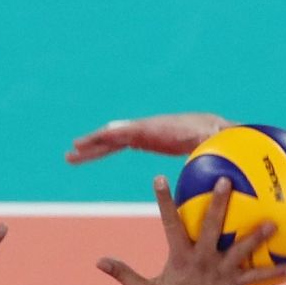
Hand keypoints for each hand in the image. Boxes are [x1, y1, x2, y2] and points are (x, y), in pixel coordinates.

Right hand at [66, 112, 228, 163]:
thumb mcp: (213, 135)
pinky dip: (102, 150)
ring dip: (92, 149)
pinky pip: (118, 145)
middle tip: (71, 153)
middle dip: (93, 142)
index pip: (131, 132)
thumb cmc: (215, 134)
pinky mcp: (143, 140)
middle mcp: (147, 128)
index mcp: (159, 128)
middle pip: (114, 135)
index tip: (95, 141)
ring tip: (70, 157)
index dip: (112, 136)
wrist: (214, 127)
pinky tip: (89, 155)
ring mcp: (142, 133)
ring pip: (111, 141)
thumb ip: (210, 135)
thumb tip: (213, 133)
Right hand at [97, 177, 285, 284]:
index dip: (163, 201)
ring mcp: (219, 273)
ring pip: (240, 249)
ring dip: (257, 234)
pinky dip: (274, 271)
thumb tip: (98, 261)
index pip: (168, 224)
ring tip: (273, 220)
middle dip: (218, 203)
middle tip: (225, 180)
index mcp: (178, 259)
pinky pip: (256, 276)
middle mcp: (200, 262)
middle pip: (210, 227)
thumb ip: (122, 273)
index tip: (159, 178)